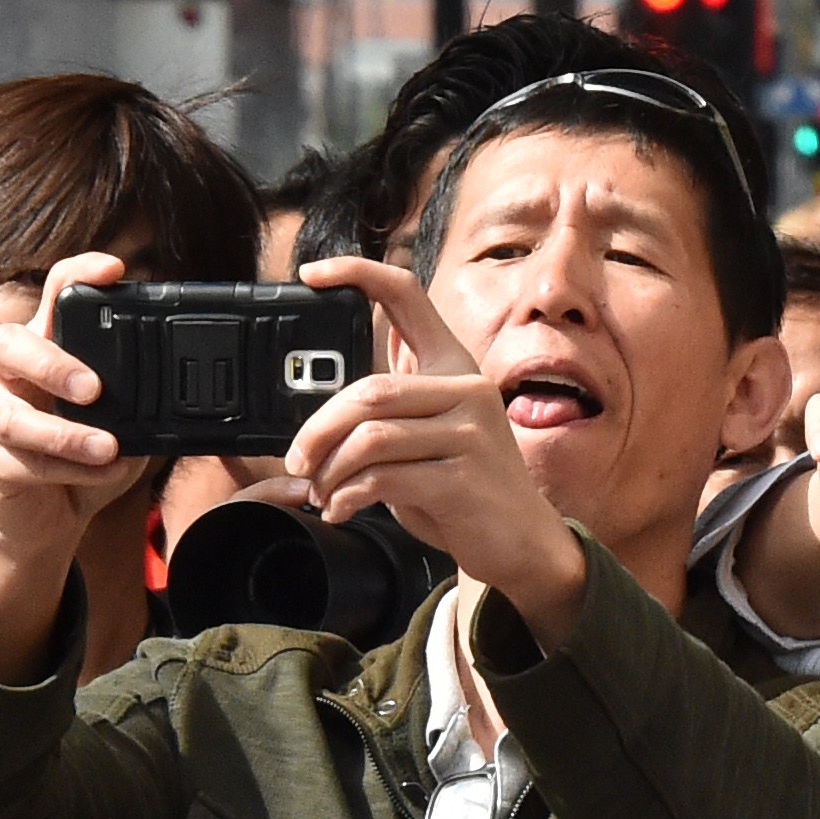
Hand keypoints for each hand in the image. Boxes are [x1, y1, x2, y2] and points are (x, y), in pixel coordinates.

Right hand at [0, 254, 136, 565]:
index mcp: (42, 348)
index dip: (78, 274)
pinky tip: (99, 473)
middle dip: (52, 364)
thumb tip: (180, 392)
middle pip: (8, 343)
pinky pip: (22, 463)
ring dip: (63, 433)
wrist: (47, 517)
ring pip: (10, 415)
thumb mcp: (119, 421)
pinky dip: (66, 471)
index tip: (113, 269)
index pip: (54, 297)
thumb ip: (138, 400)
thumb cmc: (82, 458)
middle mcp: (6, 373)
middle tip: (95, 390)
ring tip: (107, 447)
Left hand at [286, 257, 587, 636]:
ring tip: (322, 492)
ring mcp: (471, 432)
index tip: (312, 275)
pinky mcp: (464, 478)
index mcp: (454, 366)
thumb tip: (329, 405)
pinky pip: (384, 478)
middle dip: (318, 431)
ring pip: (371, 437)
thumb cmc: (466, 491)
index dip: (357, 273)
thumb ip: (393, 408)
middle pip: (368, 391)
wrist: (522, 545)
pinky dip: (349, 497)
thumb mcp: (429, 437)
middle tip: (298, 463)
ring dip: (331, 471)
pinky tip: (342, 509)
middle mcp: (467, 389)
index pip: (406, 296)